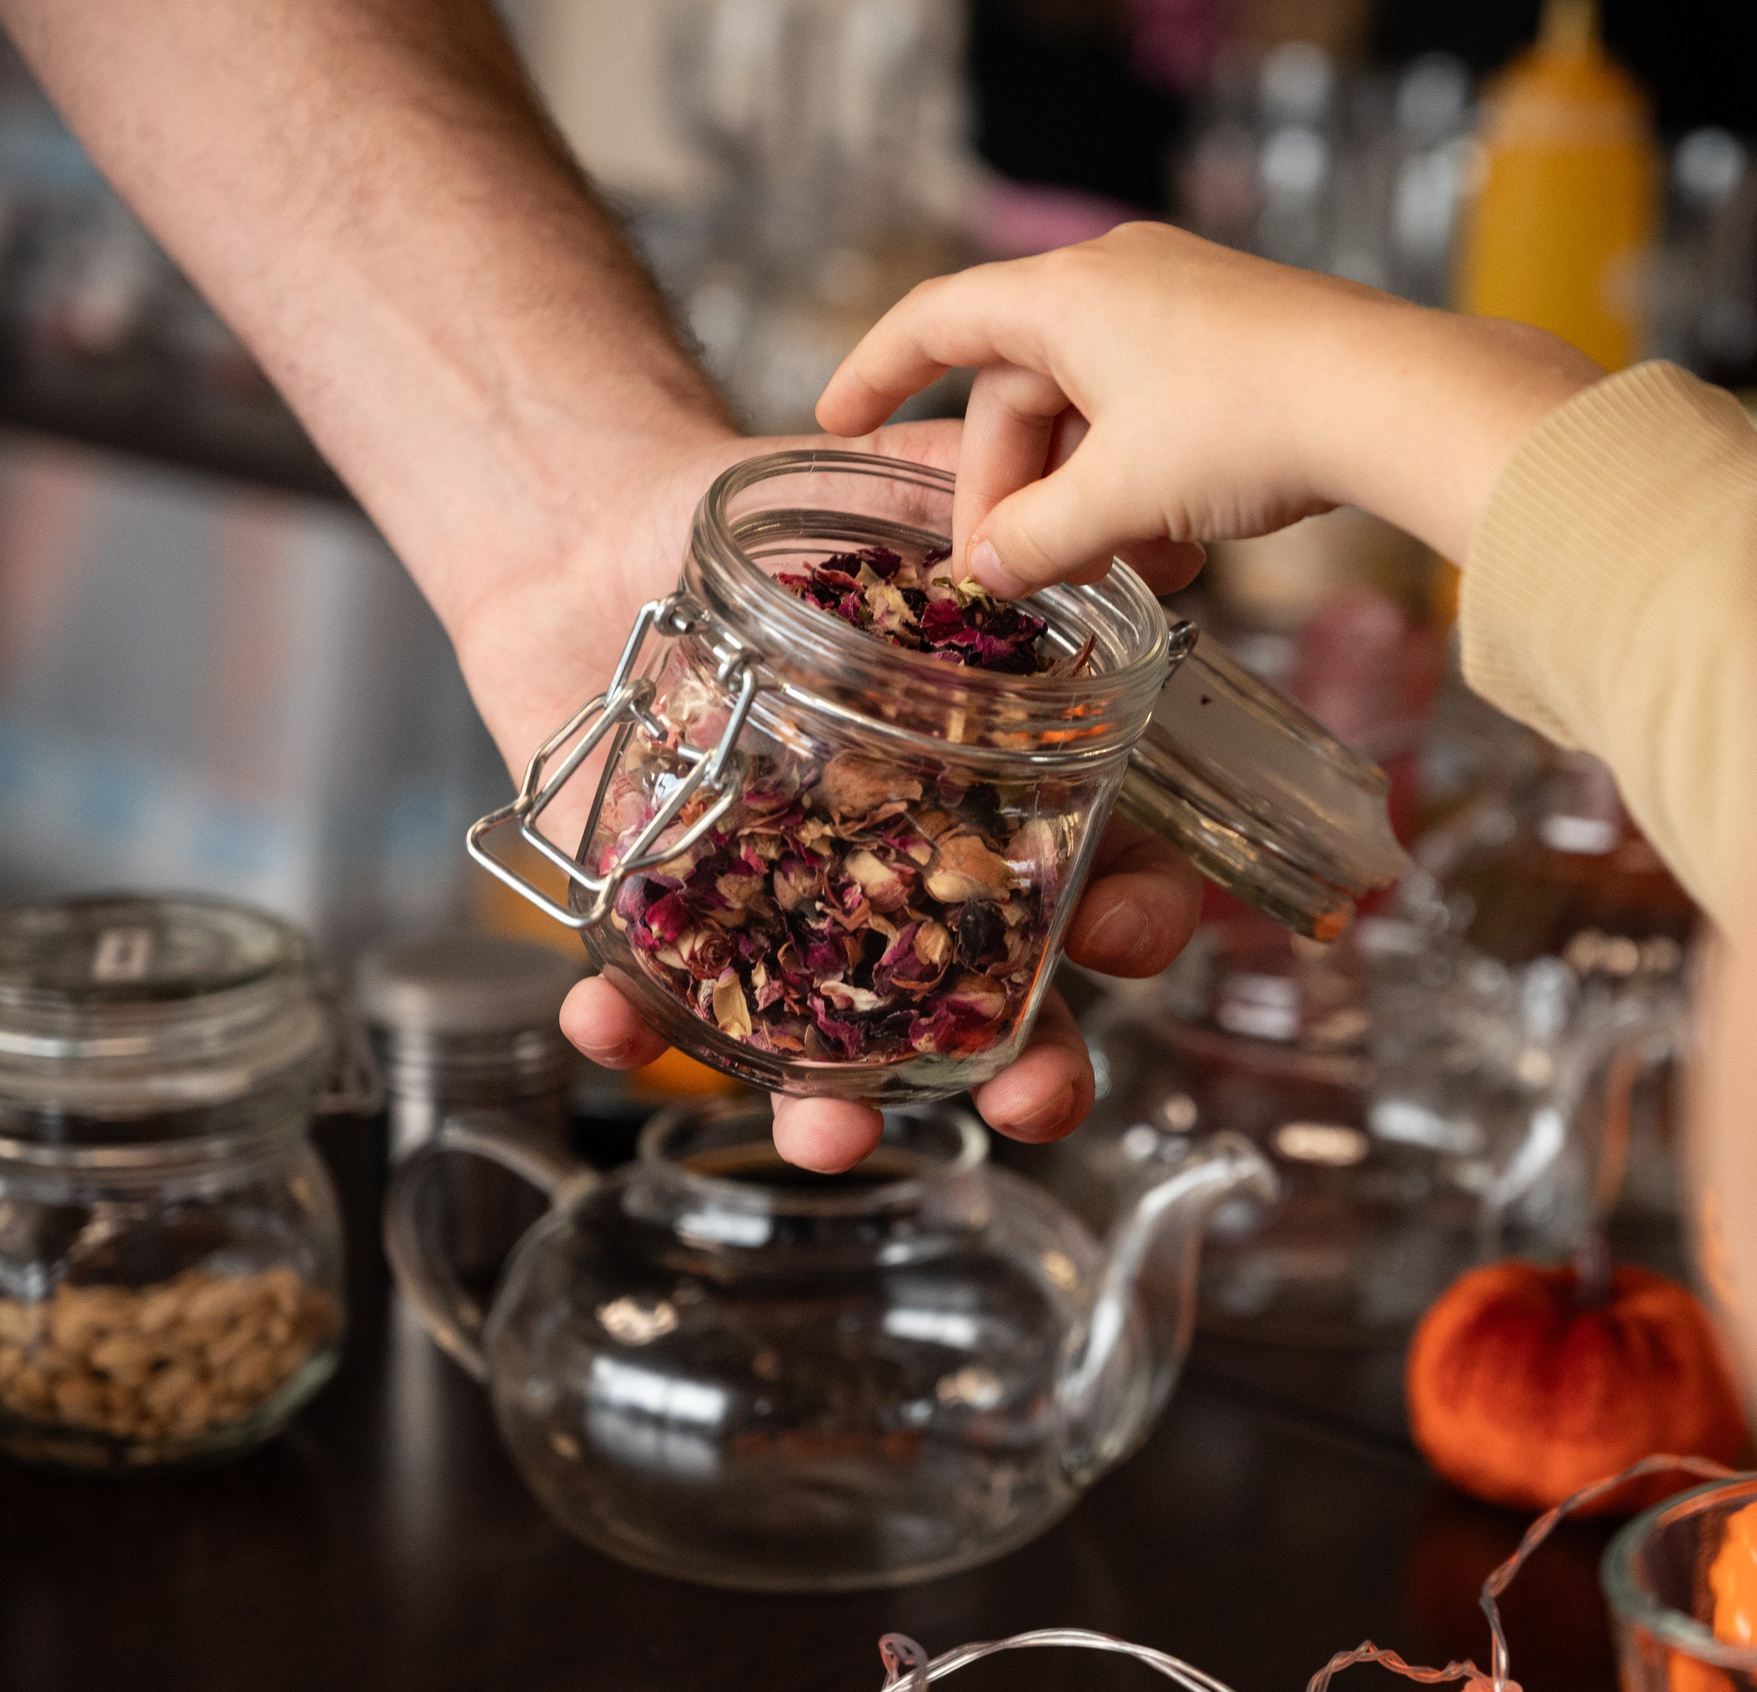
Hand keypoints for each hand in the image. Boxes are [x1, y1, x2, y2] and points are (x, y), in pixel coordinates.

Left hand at [444, 418, 1200, 1171]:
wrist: (603, 517)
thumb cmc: (787, 512)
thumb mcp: (918, 494)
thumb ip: (1026, 508)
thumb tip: (1154, 514)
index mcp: (1005, 797)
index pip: (1109, 880)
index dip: (1135, 919)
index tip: (1114, 931)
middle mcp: (915, 882)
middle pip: (1003, 1008)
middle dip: (1031, 1074)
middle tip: (1028, 1103)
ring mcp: (796, 918)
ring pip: (842, 1046)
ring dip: (841, 1108)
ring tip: (825, 1133)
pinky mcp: (673, 923)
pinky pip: (660, 1000)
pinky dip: (632, 1026)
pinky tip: (606, 1026)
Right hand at [816, 223, 1603, 594]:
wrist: (1392, 399)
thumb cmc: (1246, 428)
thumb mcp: (1120, 502)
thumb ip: (1037, 542)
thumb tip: (986, 573)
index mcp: (1064, 294)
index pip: (935, 321)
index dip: (876, 372)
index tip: (836, 417)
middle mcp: (1117, 280)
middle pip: (1022, 392)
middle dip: (1015, 493)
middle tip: (1014, 577)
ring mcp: (1183, 305)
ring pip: (1095, 414)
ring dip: (1090, 504)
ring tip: (1118, 580)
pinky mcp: (1239, 341)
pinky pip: (1156, 414)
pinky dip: (1145, 483)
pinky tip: (1177, 556)